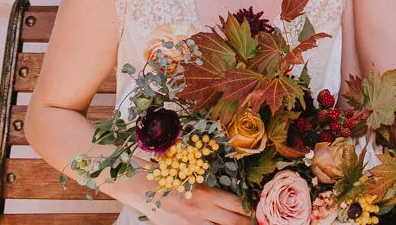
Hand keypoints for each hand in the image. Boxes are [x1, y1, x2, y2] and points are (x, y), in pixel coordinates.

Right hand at [113, 182, 251, 223]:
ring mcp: (191, 224)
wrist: (138, 186)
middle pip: (235, 223)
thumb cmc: (166, 175)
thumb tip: (230, 198)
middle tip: (253, 223)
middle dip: (246, 223)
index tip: (256, 210)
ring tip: (237, 224)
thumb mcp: (192, 177)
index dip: (251, 210)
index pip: (239, 205)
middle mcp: (202, 211)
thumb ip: (210, 190)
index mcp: (208, 194)